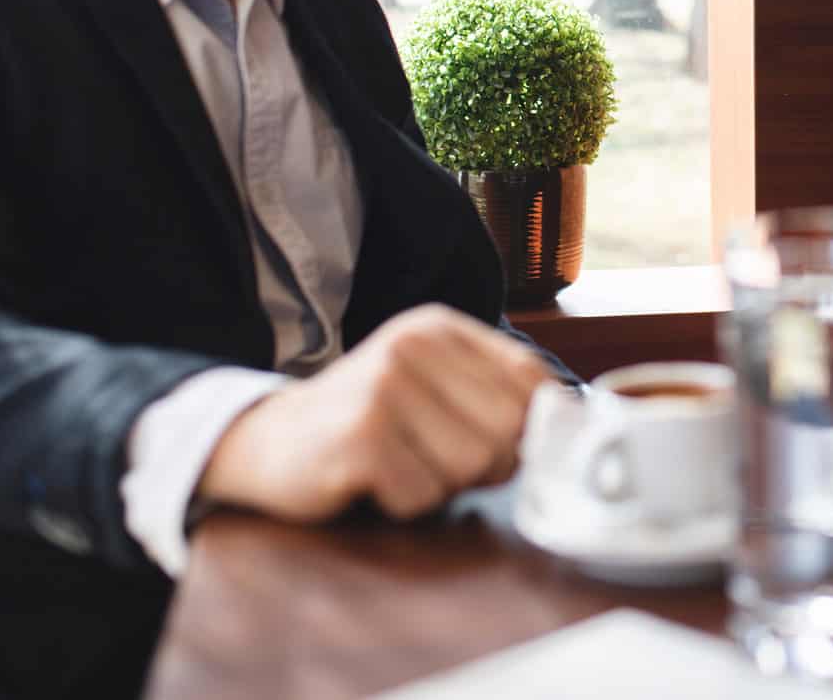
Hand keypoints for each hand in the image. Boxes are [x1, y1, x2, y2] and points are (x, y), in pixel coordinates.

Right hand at [197, 303, 552, 523]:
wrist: (265, 440)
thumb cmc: (363, 420)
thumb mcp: (430, 385)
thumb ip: (493, 393)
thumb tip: (568, 424)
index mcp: (439, 328)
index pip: (531, 381)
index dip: (528, 428)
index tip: (498, 445)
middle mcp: (413, 347)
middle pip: (507, 432)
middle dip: (481, 464)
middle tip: (431, 458)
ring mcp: (384, 389)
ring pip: (469, 467)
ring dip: (437, 484)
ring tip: (399, 464)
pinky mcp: (361, 439)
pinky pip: (422, 496)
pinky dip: (402, 503)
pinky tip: (371, 480)